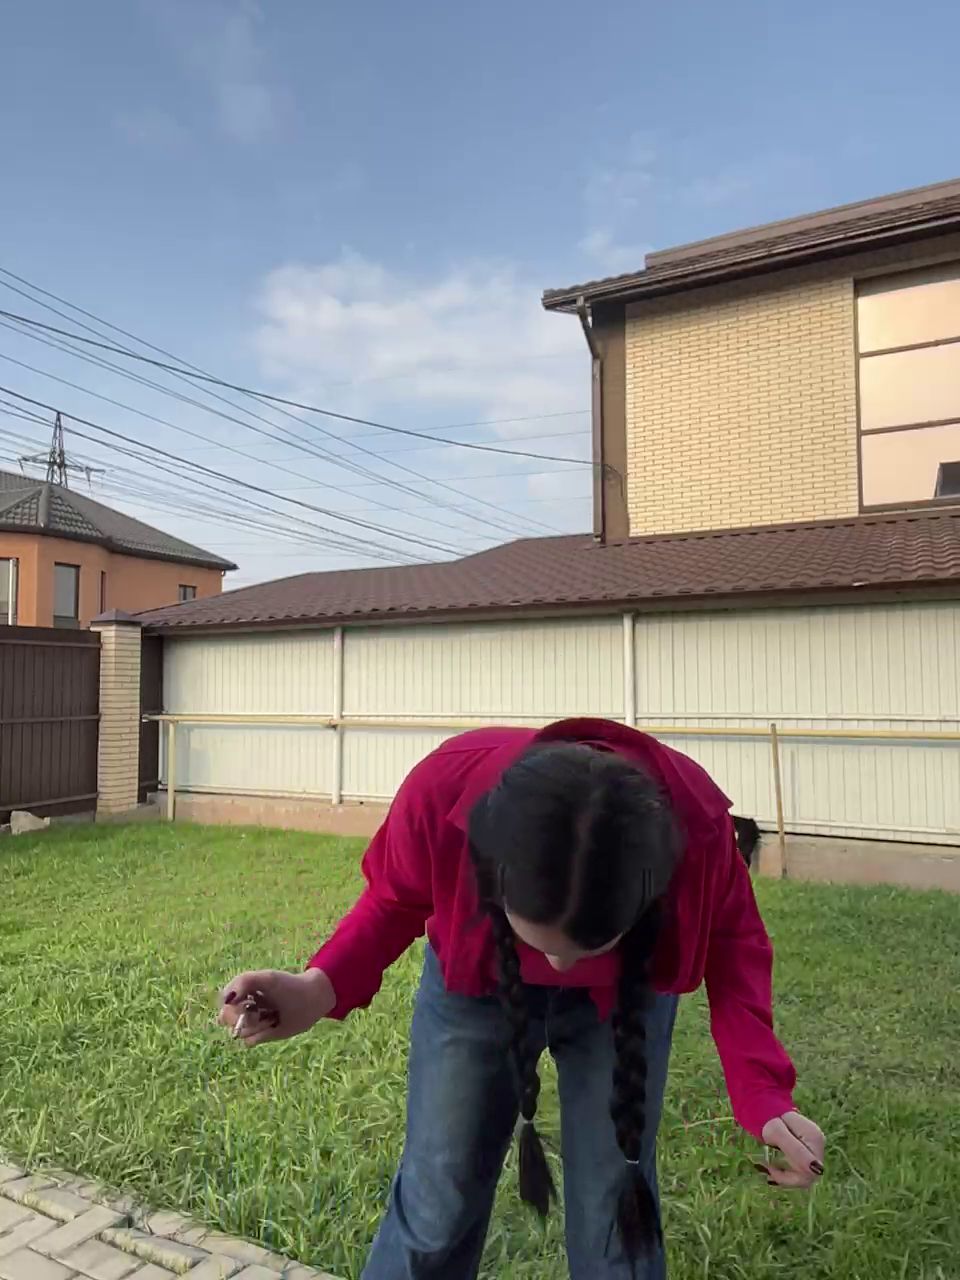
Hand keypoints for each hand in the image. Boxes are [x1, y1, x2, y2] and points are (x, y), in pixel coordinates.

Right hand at [216, 968, 335, 1046]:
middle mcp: (242, 1006)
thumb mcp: (267, 979)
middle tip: (260, 1011)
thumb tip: (225, 1000)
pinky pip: (248, 1042)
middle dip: (242, 1016)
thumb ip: (243, 982)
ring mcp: (251, 1022)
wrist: (311, 1000)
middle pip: (225, 1018)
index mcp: (241, 990)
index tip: (247, 1000)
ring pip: (238, 1032)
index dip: (233, 1004)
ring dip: (256, 1026)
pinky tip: (273, 1026)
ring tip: (272, 1015)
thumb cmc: (289, 986)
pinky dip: (260, 1035)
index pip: (223, 1001)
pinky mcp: (260, 1036)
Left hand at [759, 1111, 824, 1188]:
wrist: (768, 1111)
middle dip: (787, 1177)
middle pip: (809, 1176)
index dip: (791, 1176)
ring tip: (770, 1167)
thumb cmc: (770, 1120)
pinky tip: (775, 1167)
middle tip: (768, 1168)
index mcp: (814, 1139)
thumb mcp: (777, 1134)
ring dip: (786, 1177)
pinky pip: (801, 1172)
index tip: (771, 1168)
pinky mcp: (809, 1154)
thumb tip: (818, 1170)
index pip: (810, 1171)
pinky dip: (787, 1173)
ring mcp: (815, 1151)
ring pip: (805, 1177)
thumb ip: (796, 1150)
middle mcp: (819, 1146)